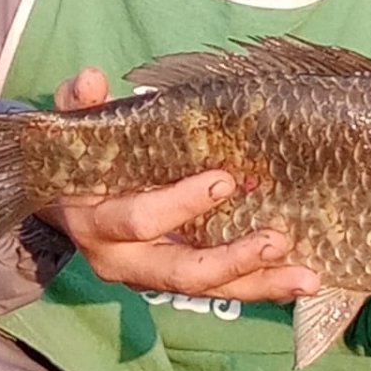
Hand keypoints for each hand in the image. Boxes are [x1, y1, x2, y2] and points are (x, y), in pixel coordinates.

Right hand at [42, 67, 319, 303]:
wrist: (64, 203)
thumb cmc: (82, 158)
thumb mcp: (76, 127)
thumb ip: (80, 102)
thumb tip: (91, 78)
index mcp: (98, 223)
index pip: (141, 220)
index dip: (181, 203)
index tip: (224, 180)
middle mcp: (124, 260)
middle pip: (181, 271)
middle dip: (231, 259)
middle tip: (276, 239)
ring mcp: (152, 276)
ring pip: (208, 289)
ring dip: (258, 283)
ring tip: (306, 277)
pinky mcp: (178, 282)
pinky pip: (222, 291)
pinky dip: (261, 286)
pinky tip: (300, 281)